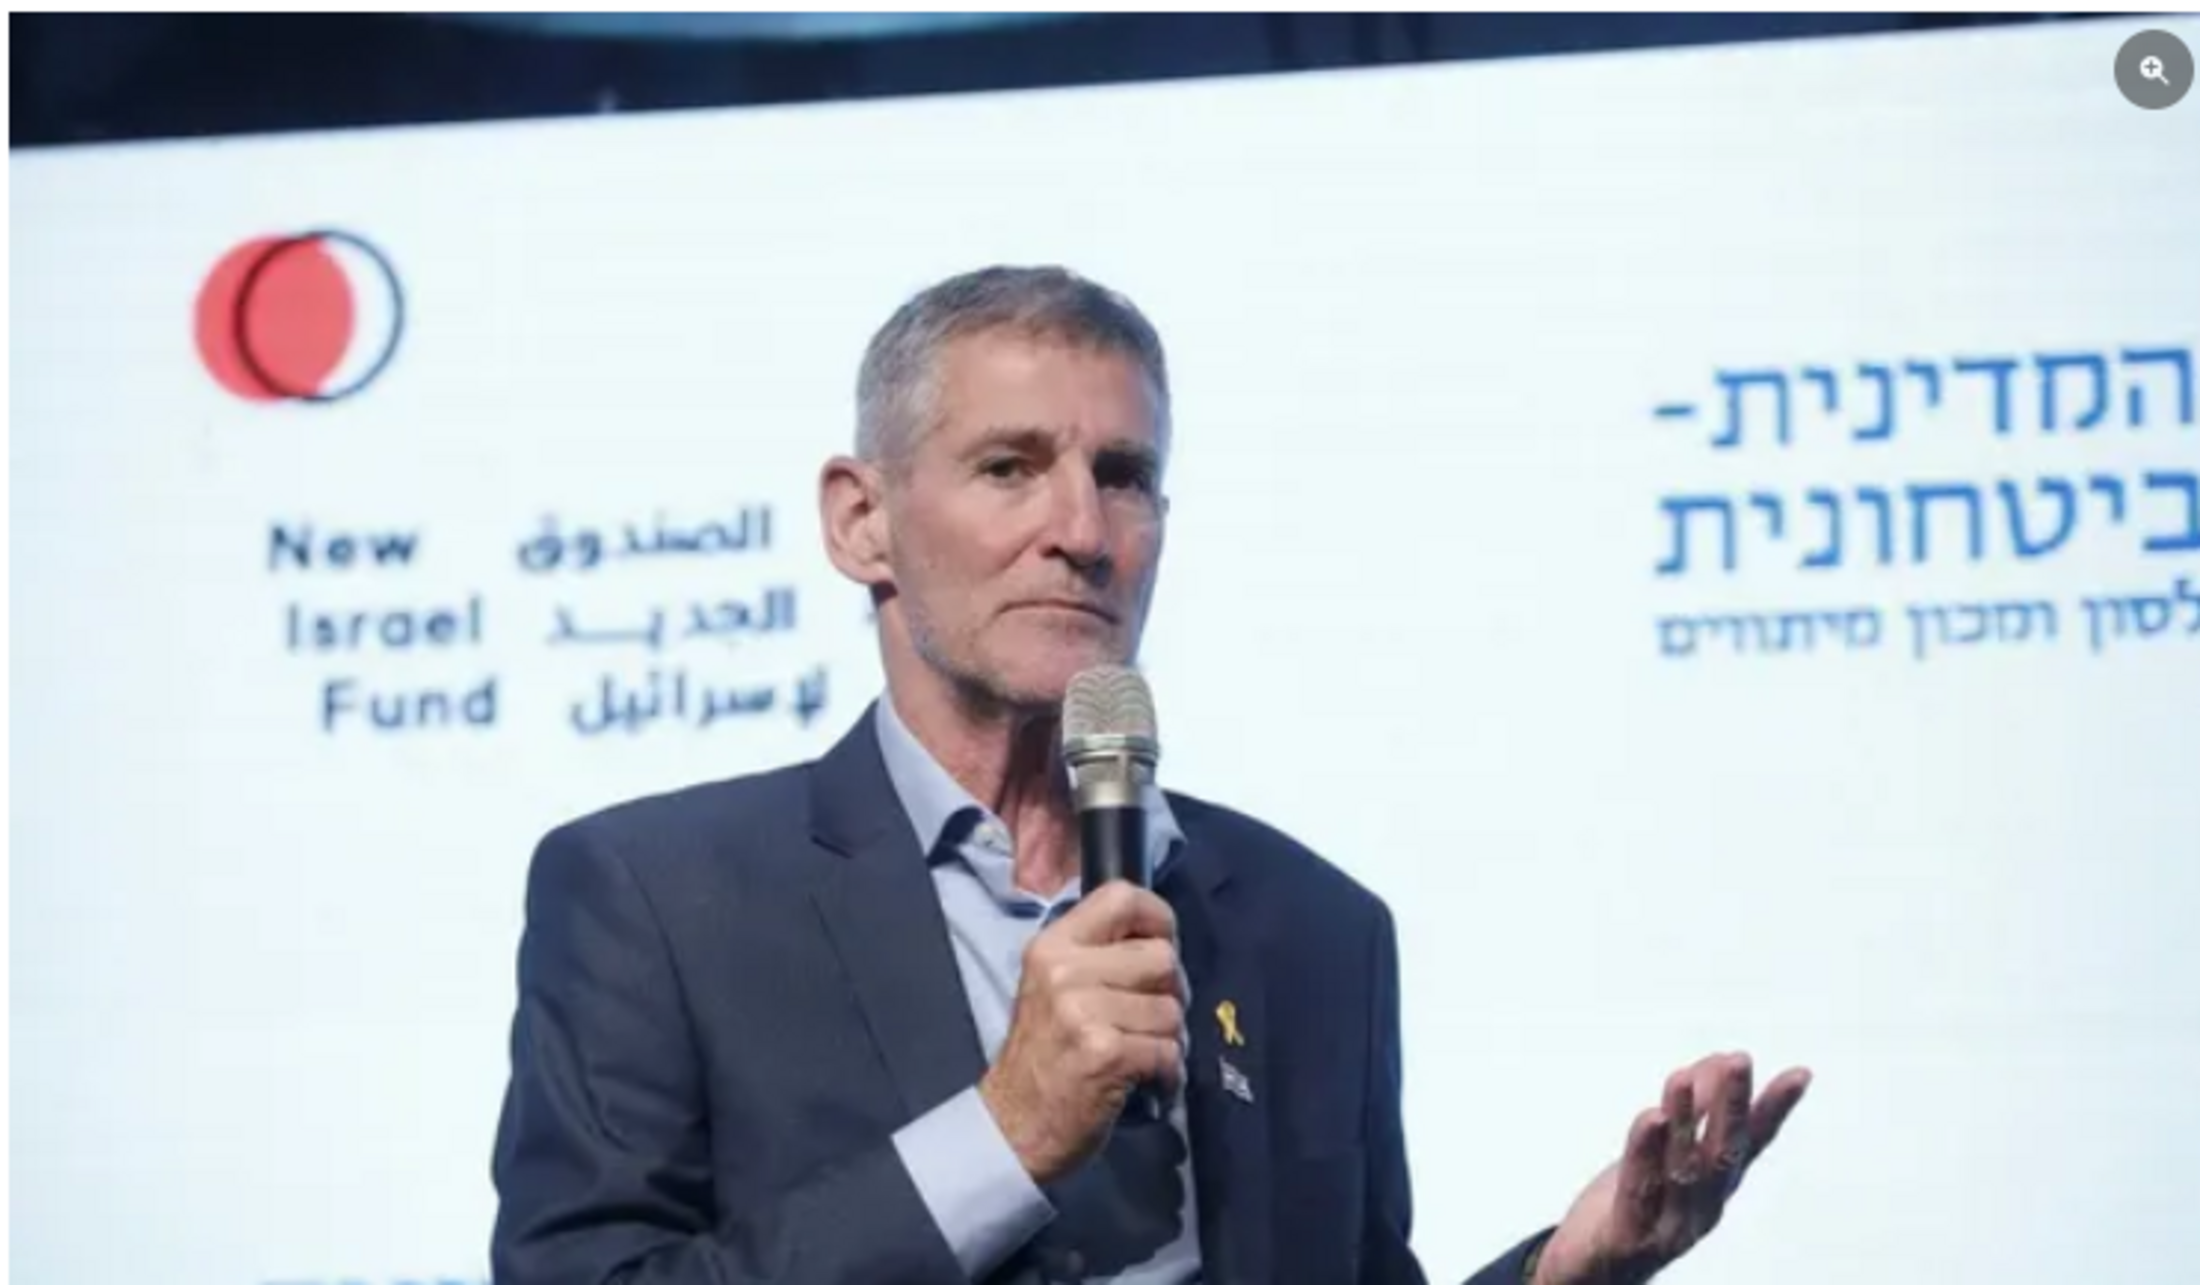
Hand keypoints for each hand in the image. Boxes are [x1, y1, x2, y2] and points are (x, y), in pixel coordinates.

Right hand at [979, 882, 1186, 1184]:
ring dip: (1169, 1039)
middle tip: (1151, 1018)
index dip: (1157, 918)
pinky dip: (1167, 1073)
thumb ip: (1097, 956)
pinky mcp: (1106, 1053)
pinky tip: (1146, 1082)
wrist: (1012, 1126)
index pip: (1121, 896)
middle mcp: (1065, 971)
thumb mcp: (1053, 988)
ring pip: (1171, 1009)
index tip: (1161, 944)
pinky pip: (1168, 1051)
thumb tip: (1162, 941)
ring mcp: (1084, 1012)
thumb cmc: (1042, 1057)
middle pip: (1161, 957)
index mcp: (1052, 946)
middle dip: (1171, 992)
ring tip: (1142, 1054)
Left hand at [1532, 1052, 1810, 1284]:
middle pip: (1723, 1155)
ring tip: (1682, 1077)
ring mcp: (1670, 1226)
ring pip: (1682, 1170)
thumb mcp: (1667, 1150)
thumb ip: (1696, 1109)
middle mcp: (1702, 1207)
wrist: (1592, 1268)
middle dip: (1731, 1107)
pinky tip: (1651, 1118)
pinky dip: (1646, 1152)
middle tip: (1739, 1061)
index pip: (1750, 1143)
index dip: (1775, 1109)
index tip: (1800, 1074)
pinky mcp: (1631, 1238)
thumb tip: (1720, 1060)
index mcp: (1715, 1185)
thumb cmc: (1635, 1203)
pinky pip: (1639, 1191)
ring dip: (1685, 1122)